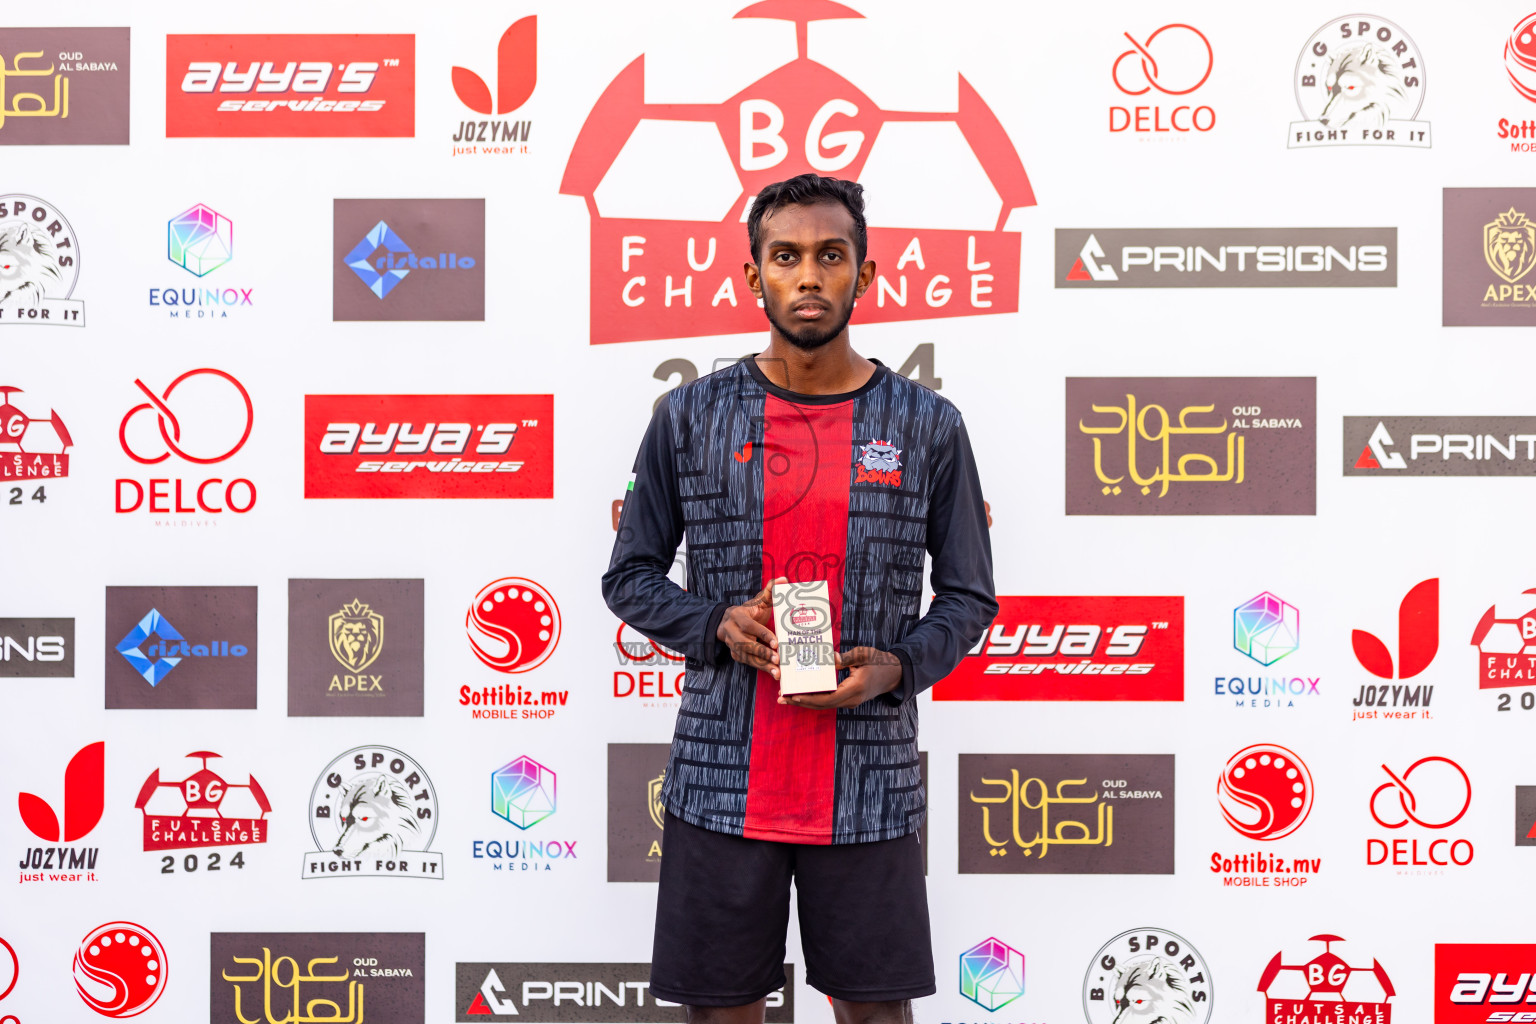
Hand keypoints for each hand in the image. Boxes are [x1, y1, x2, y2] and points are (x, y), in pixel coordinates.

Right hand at [718, 577, 786, 679]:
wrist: (728, 622)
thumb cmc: (749, 612)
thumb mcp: (758, 601)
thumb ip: (770, 590)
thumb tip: (784, 580)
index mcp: (737, 616)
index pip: (749, 626)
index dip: (762, 634)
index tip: (775, 642)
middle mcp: (731, 631)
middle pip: (746, 644)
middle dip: (762, 652)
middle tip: (777, 658)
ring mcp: (732, 645)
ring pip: (747, 657)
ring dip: (762, 665)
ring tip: (777, 672)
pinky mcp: (735, 655)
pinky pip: (749, 663)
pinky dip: (761, 669)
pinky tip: (774, 673)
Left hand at [781, 647, 901, 708]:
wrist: (894, 674)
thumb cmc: (879, 661)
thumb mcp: (865, 655)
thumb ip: (848, 657)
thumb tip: (832, 658)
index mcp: (855, 688)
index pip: (828, 698)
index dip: (810, 698)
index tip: (794, 695)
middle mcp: (851, 699)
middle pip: (822, 705)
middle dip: (801, 702)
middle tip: (781, 698)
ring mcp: (850, 701)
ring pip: (824, 705)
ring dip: (805, 702)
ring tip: (786, 698)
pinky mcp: (848, 699)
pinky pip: (829, 701)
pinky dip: (814, 698)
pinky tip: (802, 694)